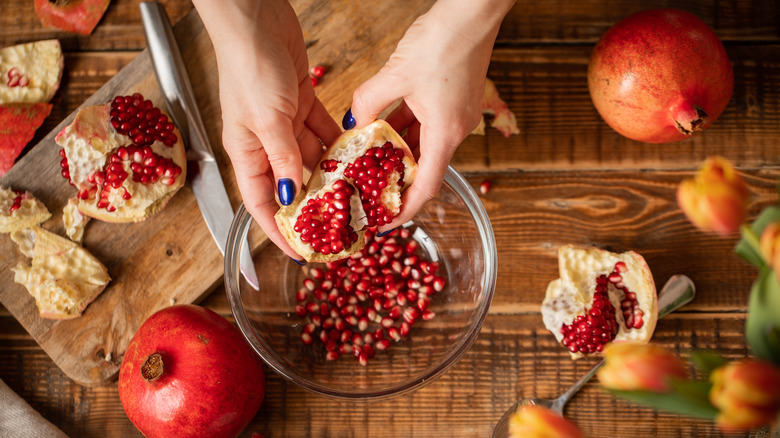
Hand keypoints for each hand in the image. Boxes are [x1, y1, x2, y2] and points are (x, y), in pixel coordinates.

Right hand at [193, 0, 340, 260]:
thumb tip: (293, 194)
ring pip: (312, 160)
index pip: (262, 203)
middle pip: (291, 185)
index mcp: (246, 152)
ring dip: (333, 176)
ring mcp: (284, 123)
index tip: (302, 252)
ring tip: (358, 196)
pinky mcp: (302, 103)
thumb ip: (283, 157)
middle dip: (315, 206)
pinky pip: (324, 133)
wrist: (256, 20)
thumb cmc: (248, 67)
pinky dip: (340, 145)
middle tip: (341, 226)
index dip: (279, 231)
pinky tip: (359, 158)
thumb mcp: (267, 119)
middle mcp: (265, 143)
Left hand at [349, 0, 513, 230]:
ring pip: (421, 145)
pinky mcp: (451, 100)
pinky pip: (424, 124)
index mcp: (446, 133)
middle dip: (395, 183)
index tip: (383, 225)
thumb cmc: (442, 41)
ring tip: (367, 163)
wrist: (473, 11)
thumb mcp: (395, 74)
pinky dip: (402, 130)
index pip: (425, 188)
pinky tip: (379, 128)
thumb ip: (369, 102)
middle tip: (367, 193)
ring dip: (396, 154)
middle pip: (423, 169)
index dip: (404, 211)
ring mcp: (455, 115)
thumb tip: (353, 121)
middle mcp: (455, 130)